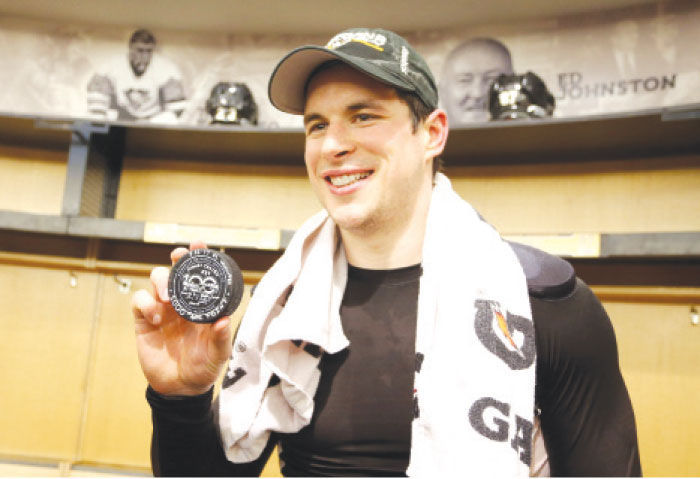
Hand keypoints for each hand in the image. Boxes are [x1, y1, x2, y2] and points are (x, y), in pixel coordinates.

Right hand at [132, 240, 232, 395]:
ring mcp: (162, 309)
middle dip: (177, 259)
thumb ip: (220, 338)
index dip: (198, 257)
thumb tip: (224, 321)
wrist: (180, 387)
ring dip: (161, 282)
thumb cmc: (204, 367)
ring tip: (167, 299)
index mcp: (202, 304)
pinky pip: (139, 301)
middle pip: (176, 269)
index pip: (200, 275)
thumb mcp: (218, 355)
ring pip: (156, 279)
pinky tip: (155, 318)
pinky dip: (145, 304)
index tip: (198, 244)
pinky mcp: (144, 321)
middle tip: (179, 258)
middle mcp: (182, 302)